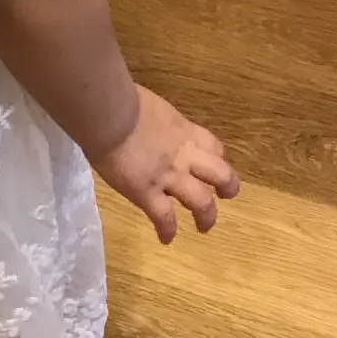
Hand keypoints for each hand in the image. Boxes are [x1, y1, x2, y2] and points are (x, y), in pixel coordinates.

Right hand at [94, 87, 239, 244]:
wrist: (109, 115)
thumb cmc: (121, 99)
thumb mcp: (147, 105)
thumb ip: (152, 119)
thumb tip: (138, 117)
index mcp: (183, 131)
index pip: (213, 146)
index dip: (216, 157)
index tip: (211, 163)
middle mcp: (184, 156)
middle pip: (220, 175)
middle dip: (227, 187)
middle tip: (223, 196)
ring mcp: (168, 177)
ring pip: (201, 202)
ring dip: (206, 216)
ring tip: (204, 226)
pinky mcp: (147, 194)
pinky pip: (164, 218)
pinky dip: (167, 230)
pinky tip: (166, 238)